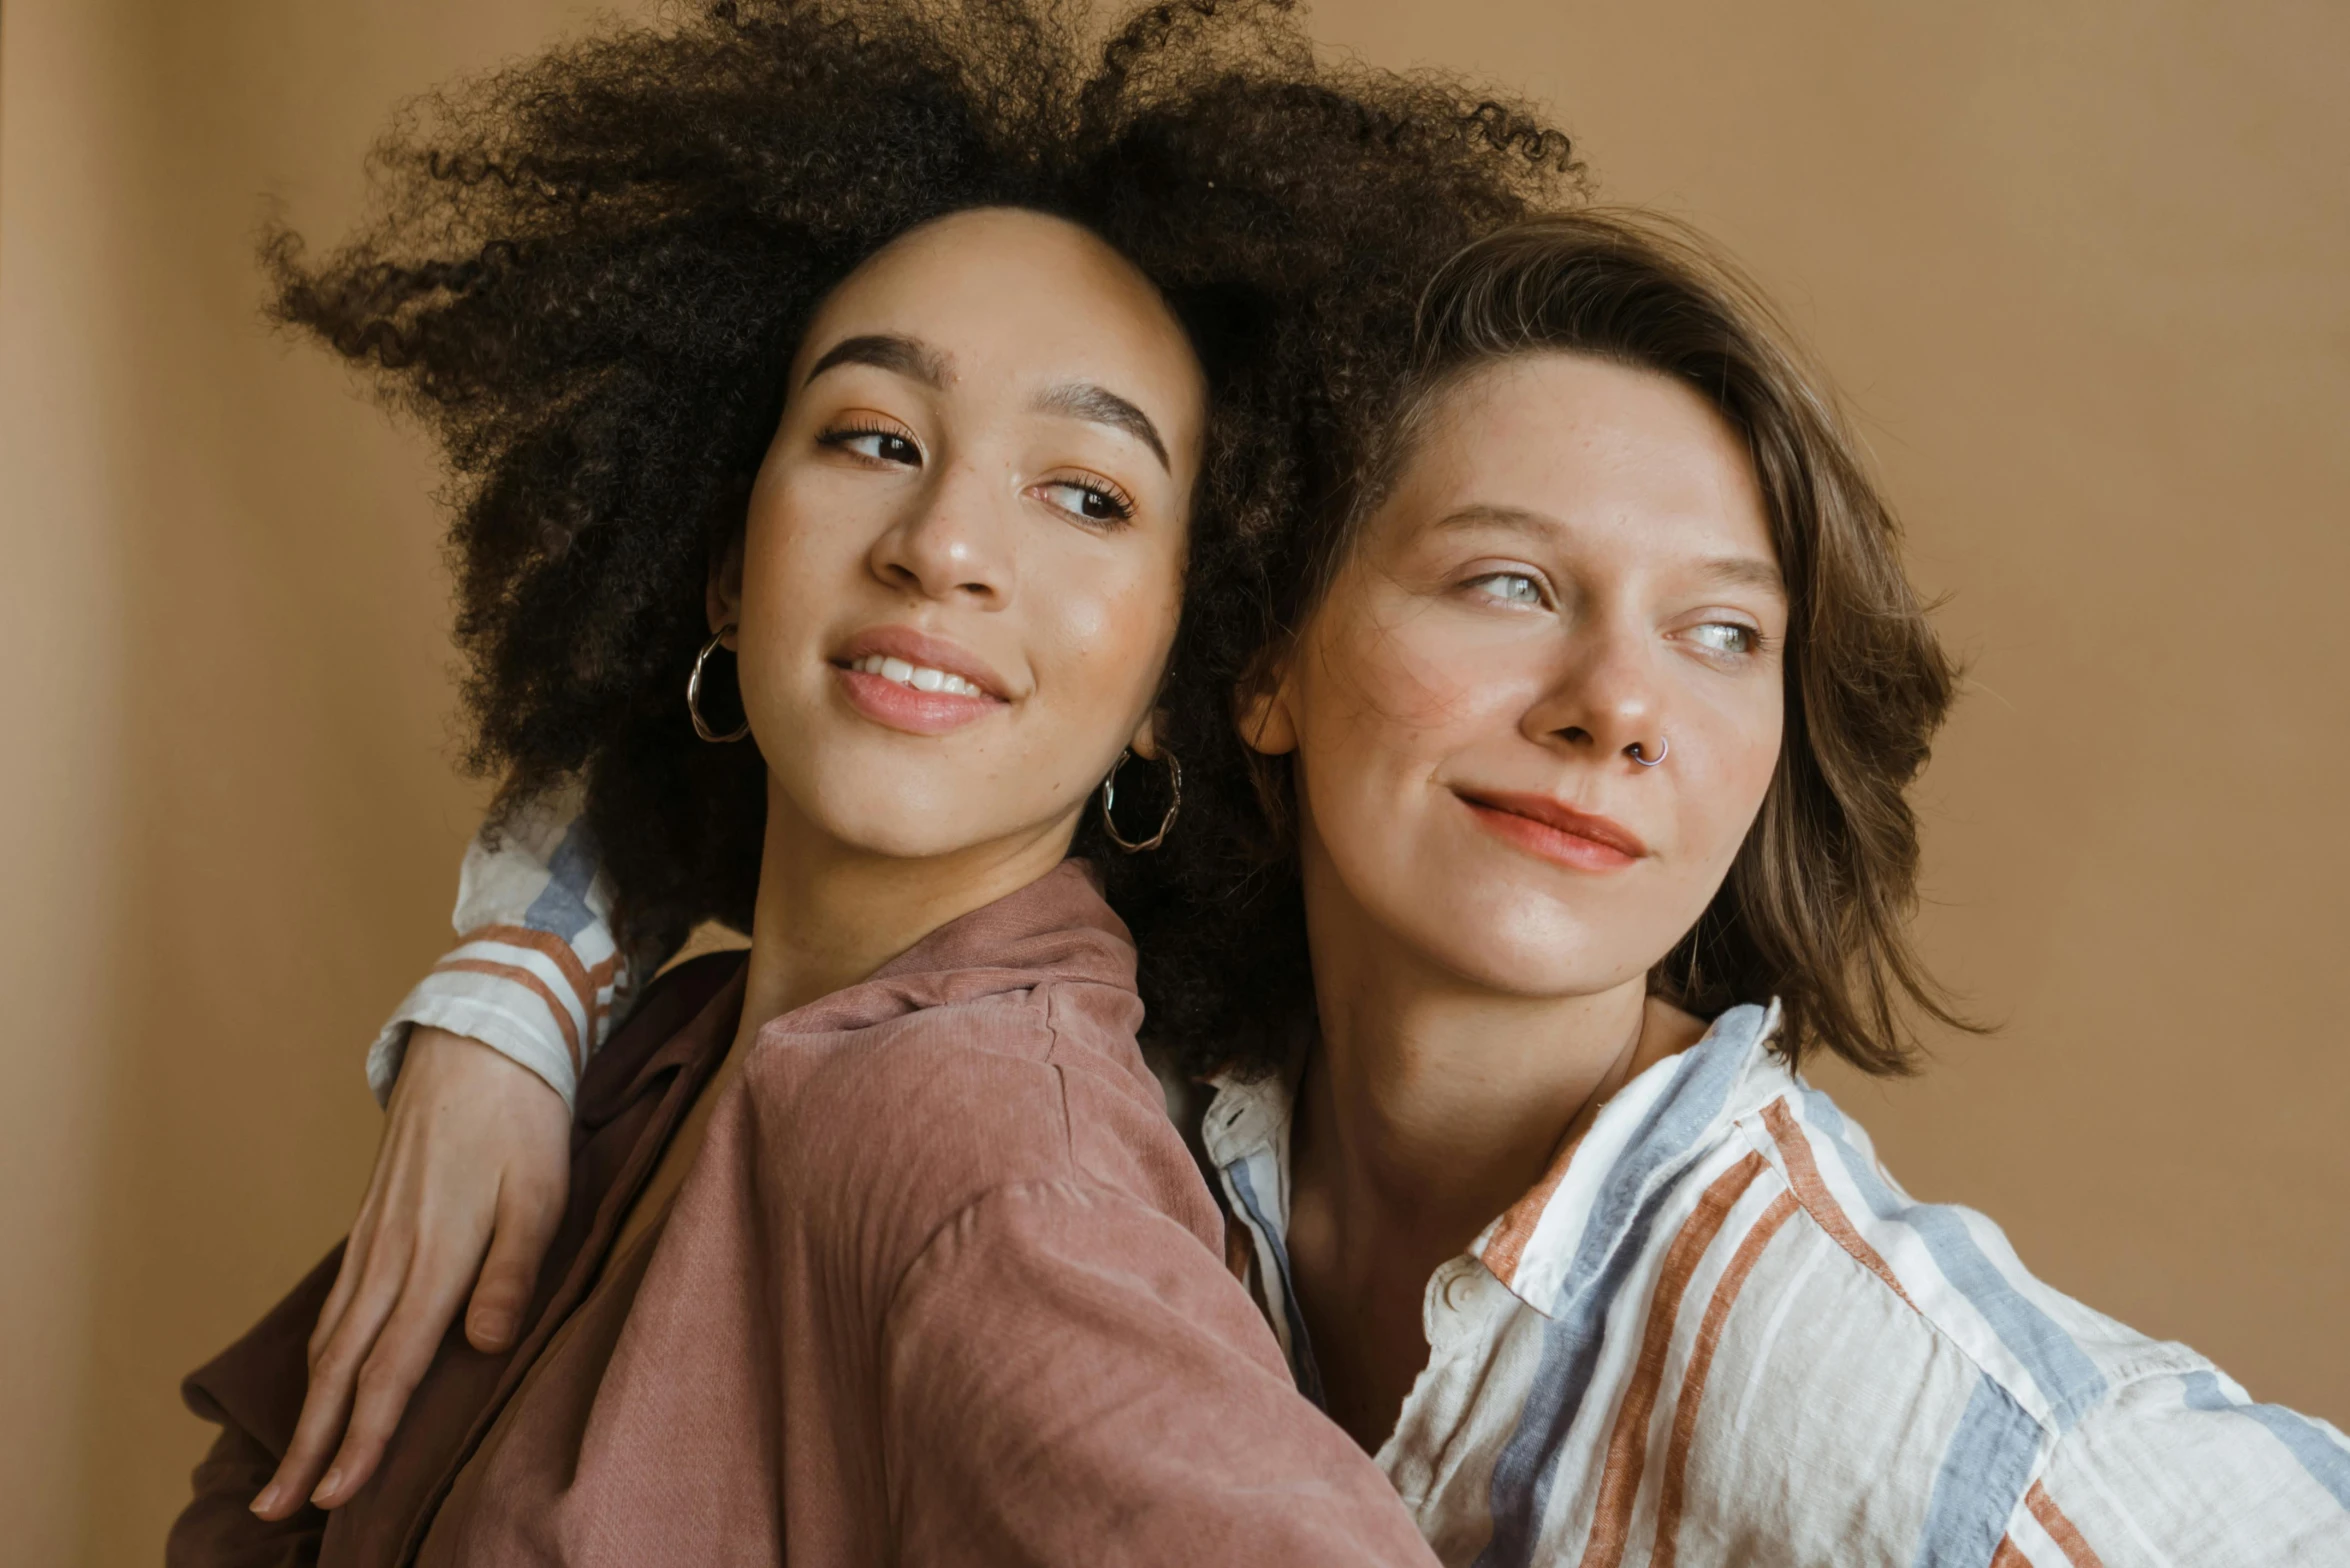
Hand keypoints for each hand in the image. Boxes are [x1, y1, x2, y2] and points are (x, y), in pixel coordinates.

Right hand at [251, 1027, 569, 1518]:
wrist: (477, 1040)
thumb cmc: (522, 1119)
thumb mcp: (542, 1191)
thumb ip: (514, 1271)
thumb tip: (485, 1344)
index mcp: (437, 1255)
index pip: (392, 1366)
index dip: (365, 1435)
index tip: (338, 1493)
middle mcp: (392, 1255)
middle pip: (342, 1367)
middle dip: (312, 1442)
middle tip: (280, 1507)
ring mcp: (374, 1238)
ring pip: (330, 1338)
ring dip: (307, 1407)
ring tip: (287, 1466)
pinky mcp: (372, 1222)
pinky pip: (336, 1303)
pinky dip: (319, 1355)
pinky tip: (320, 1379)